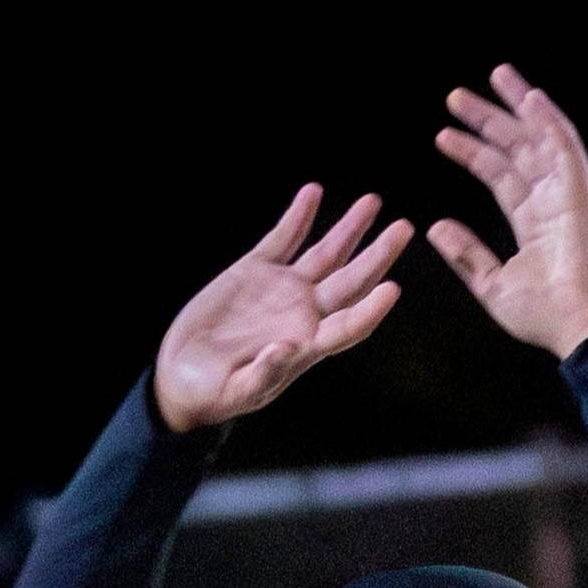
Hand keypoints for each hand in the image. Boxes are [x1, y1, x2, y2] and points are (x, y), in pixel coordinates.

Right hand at [152, 184, 413, 433]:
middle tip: (404, 229)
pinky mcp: (256, 271)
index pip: (350, 326)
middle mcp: (304, 314)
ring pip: (326, 253)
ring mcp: (283, 289)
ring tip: (372, 201)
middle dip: (379, 254)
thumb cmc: (212, 394)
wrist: (183, 377)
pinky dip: (299, 216)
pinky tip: (313, 193)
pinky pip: (283, 238)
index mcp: (308, 346)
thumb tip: (286, 350)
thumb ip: (263, 375)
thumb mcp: (236, 392)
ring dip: (350, 227)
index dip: (372, 310)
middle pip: (352, 280)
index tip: (393, 288)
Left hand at [428, 63, 587, 358]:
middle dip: (488, 120)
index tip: (444, 134)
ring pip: (540, 139)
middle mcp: (550, 203)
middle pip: (516, 149)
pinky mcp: (579, 197)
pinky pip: (566, 150)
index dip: (472, 152)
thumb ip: (466, 253)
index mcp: (533, 223)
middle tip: (455, 97)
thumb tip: (436, 226)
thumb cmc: (544, 317)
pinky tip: (532, 96)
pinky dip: (550, 121)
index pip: (499, 175)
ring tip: (495, 75)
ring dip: (518, 107)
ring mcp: (567, 197)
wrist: (581, 329)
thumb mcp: (491, 284)